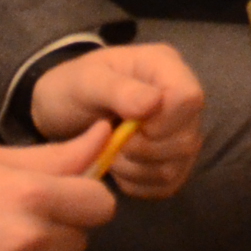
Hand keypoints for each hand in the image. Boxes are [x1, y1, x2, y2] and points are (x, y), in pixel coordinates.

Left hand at [28, 43, 206, 200]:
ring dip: (138, 169)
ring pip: (178, 164)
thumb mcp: (85, 82)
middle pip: (187, 138)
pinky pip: (168, 183)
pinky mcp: (172, 159)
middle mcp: (181, 98)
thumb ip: (118, 90)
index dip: (163, 122)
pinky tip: (119, 168)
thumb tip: (153, 103)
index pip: (189, 99)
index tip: (127, 126)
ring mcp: (180, 130)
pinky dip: (139, 183)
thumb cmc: (72, 87)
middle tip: (111, 143)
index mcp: (165, 67)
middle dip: (144, 150)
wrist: (62, 110)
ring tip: (111, 155)